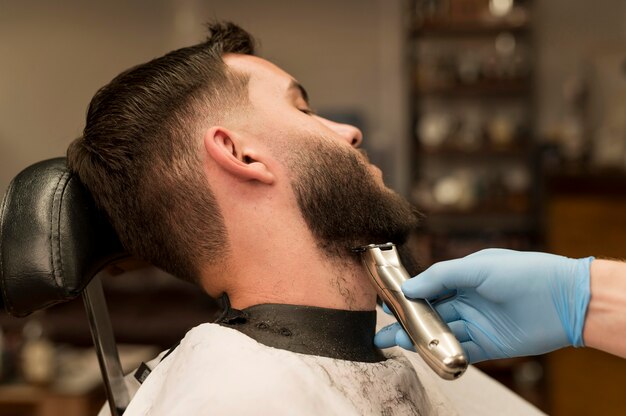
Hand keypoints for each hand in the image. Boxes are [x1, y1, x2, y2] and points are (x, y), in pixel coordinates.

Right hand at [374, 249, 593, 362]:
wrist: (566, 300)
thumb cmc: (524, 273)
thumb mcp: (478, 267)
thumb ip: (441, 276)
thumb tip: (409, 288)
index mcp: (464, 277)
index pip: (429, 287)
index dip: (408, 296)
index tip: (387, 303)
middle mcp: (469, 300)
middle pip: (431, 313)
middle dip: (407, 322)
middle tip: (385, 332)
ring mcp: (478, 323)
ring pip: (442, 333)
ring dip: (421, 338)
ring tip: (398, 343)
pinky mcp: (489, 344)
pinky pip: (462, 351)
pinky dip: (445, 354)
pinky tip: (427, 355)